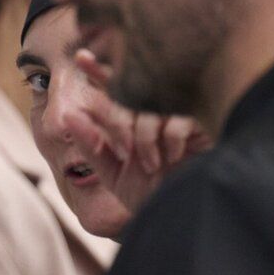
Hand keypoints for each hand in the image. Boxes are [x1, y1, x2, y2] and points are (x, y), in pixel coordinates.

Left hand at [63, 50, 209, 215]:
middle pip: (130, 94)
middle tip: (122, 150)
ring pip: (152, 106)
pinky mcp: (203, 124)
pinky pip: (178, 118)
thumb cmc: (144, 193)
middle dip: (118, 120)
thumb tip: (70, 114)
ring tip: (148, 163)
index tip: (80, 58)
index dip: (98, 70)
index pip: (113, 86)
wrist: (176, 216)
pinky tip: (171, 158)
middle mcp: (154, 110)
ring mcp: (178, 114)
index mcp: (132, 117)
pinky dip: (169, 139)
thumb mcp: (110, 170)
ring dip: (143, 136)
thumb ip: (90, 143)